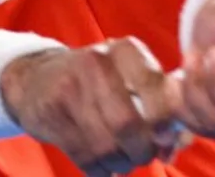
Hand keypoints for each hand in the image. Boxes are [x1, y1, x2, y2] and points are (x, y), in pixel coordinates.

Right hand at [0, 37, 188, 175]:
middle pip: (128, 124)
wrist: (37, 79)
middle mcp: (96, 62)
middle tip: (146, 155)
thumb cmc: (100, 83)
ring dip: (122, 162)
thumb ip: (159, 105)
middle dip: (143, 150)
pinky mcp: (49, 114)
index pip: (154, 86)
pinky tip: (105, 165)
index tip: (167, 139)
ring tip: (125, 160)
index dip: (165, 120)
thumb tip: (176, 144)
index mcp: (125, 49)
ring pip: (105, 144)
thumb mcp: (129, 78)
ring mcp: (68, 88)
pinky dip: (101, 170)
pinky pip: (84, 156)